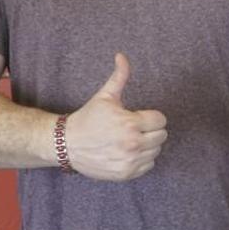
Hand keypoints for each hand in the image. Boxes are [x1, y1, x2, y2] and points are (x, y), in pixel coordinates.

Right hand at [66, 53, 167, 180]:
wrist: (67, 145)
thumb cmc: (88, 118)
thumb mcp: (105, 96)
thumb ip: (119, 76)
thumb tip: (121, 55)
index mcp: (130, 123)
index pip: (161, 120)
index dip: (150, 117)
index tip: (138, 117)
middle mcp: (132, 144)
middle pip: (162, 136)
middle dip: (150, 130)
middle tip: (134, 128)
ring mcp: (130, 161)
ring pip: (156, 151)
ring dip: (147, 145)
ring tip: (130, 140)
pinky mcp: (126, 174)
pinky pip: (148, 165)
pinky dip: (142, 159)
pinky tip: (128, 152)